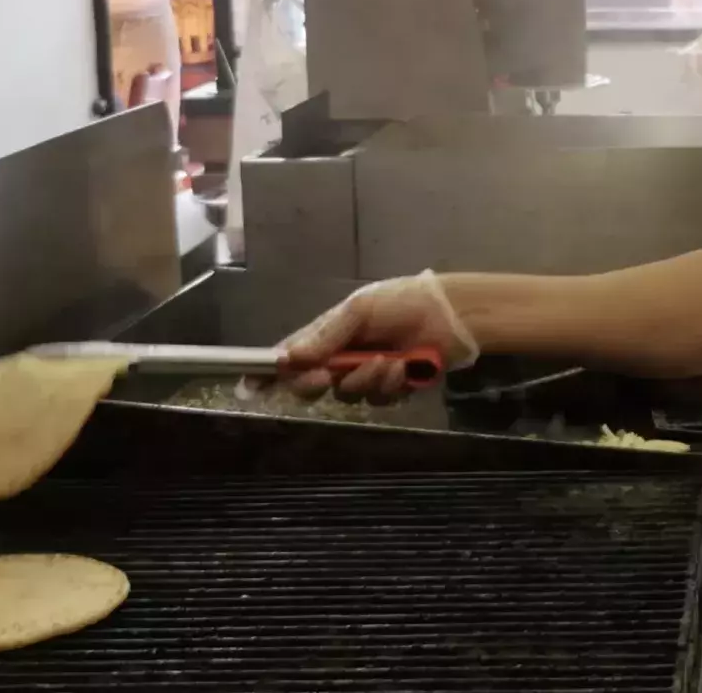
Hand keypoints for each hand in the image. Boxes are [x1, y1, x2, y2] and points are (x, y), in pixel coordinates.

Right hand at [278, 271, 480, 401]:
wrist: (450, 314)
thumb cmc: (401, 302)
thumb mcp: (359, 309)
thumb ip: (325, 335)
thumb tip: (287, 358)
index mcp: (327, 335)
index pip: (289, 358)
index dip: (268, 374)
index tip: (251, 387)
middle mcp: (341, 358)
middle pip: (309, 386)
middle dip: (315, 383)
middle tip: (326, 376)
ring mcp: (366, 375)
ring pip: (347, 395)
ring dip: (365, 379)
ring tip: (386, 360)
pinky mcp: (391, 389)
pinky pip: (378, 399)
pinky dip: (389, 385)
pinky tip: (403, 368)